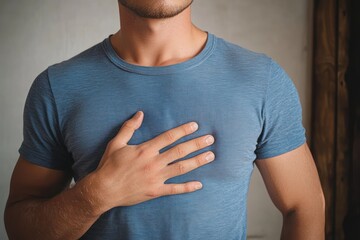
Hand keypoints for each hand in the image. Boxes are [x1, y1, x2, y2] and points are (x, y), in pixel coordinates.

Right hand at [94, 111, 214, 209]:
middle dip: (197, 144)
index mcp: (145, 150)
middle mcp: (153, 163)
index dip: (183, 130)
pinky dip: (187, 187)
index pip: (169, 137)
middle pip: (180, 151)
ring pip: (181, 168)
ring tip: (210, 156)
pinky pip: (175, 189)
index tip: (195, 126)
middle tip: (210, 139)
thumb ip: (129, 128)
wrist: (103, 190)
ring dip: (197, 161)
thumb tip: (140, 113)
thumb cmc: (109, 165)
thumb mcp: (116, 143)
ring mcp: (156, 178)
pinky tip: (199, 184)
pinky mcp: (155, 191)